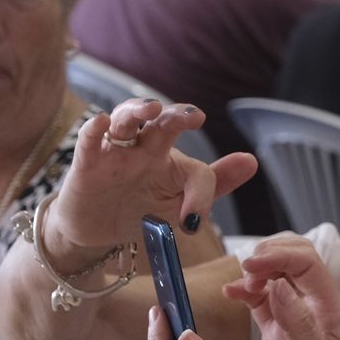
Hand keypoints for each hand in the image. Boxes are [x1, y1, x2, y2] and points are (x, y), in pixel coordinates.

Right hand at [52, 99, 255, 249]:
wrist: (97, 231)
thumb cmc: (141, 210)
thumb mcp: (177, 205)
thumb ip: (212, 185)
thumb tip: (252, 161)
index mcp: (173, 163)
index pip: (196, 171)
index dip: (200, 194)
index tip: (193, 220)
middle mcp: (147, 150)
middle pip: (162, 125)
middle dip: (177, 116)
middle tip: (193, 116)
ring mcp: (117, 154)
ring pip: (126, 122)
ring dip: (136, 112)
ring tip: (151, 108)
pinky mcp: (87, 164)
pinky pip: (90, 142)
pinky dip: (94, 130)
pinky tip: (102, 122)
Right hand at [222, 238, 339, 339]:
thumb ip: (299, 327)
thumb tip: (279, 286)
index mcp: (333, 313)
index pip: (308, 263)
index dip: (278, 256)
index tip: (250, 266)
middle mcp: (316, 313)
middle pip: (294, 261)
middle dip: (267, 257)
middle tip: (244, 275)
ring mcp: (296, 324)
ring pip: (276, 279)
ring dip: (255, 274)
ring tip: (237, 288)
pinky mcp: (278, 339)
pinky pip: (261, 304)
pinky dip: (246, 293)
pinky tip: (231, 295)